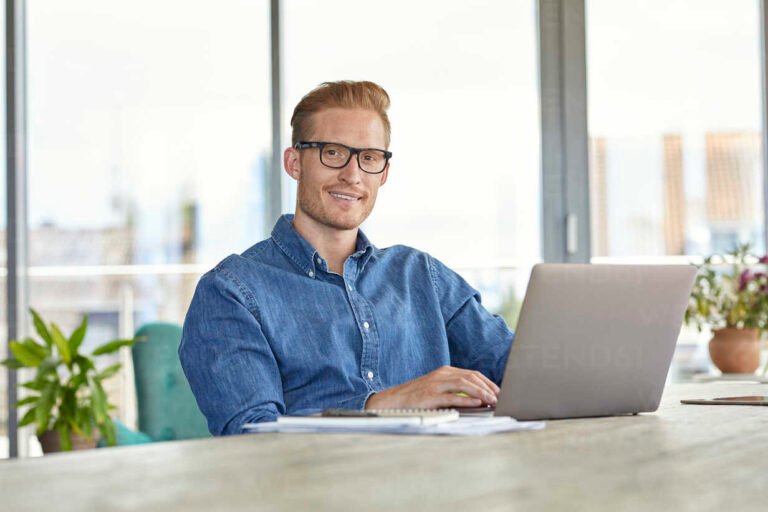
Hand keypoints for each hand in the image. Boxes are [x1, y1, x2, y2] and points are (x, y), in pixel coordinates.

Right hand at [364, 365, 499, 409]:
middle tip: (500, 397)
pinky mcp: (430, 396)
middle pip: (471, 377)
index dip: (488, 382)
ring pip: (464, 384)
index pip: (472, 374)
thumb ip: (455, 391)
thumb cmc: (416, 398)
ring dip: (481, 392)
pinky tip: (478, 404)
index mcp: (445, 372)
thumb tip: (478, 399)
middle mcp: (442, 375)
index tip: (499, 392)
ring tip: (493, 400)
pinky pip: (452, 397)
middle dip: (488, 387)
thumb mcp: (437, 389)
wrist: (392, 402)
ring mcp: (435, 384)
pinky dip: (467, 400)